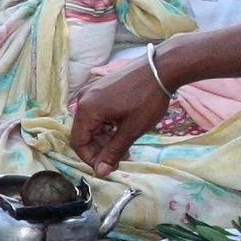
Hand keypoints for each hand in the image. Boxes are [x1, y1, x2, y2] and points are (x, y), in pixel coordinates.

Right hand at [71, 53, 171, 175]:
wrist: (162, 68)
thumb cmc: (147, 99)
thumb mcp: (131, 130)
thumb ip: (113, 152)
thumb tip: (101, 172)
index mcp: (87, 110)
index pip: (78, 142)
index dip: (91, 159)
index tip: (107, 167)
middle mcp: (84, 99)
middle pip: (84, 132)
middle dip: (100, 148)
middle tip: (120, 157)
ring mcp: (92, 91)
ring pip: (92, 123)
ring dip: (105, 137)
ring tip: (125, 144)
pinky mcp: (101, 87)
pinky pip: (98, 111)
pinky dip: (107, 124)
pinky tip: (123, 128)